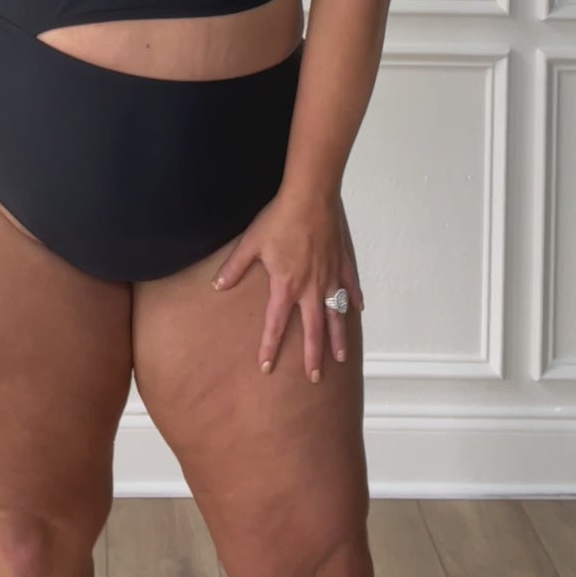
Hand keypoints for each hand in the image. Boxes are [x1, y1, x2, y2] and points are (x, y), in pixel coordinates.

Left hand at [210, 190, 363, 380]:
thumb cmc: (279, 219)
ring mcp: (330, 278)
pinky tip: (357, 310)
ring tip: (340, 359)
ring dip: (337, 339)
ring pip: (336, 316)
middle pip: (313, 331)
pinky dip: (354, 300)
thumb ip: (234, 268)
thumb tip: (217, 286)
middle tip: (314, 378)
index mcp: (285, 286)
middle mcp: (310, 289)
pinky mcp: (342, 264)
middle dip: (313, 357)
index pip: (275, 325)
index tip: (266, 367)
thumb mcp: (250, 243)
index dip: (269, 347)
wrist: (310, 198)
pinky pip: (350, 287)